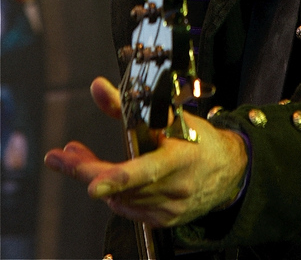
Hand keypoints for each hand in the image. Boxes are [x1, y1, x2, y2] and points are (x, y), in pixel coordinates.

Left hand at [44, 77, 247, 226]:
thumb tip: (98, 88)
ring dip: (95, 178)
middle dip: (86, 171)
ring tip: (78, 157)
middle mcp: (173, 188)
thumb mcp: (172, 116)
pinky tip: (109, 179)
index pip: (144, 171)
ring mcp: (167, 208)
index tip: (93, 184)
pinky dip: (115, 193)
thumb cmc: (201, 139)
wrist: (230, 171)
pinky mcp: (163, 220)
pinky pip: (129, 209)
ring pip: (120, 199)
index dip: (116, 179)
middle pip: (121, 186)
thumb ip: (130, 106)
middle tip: (61, 157)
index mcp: (179, 159)